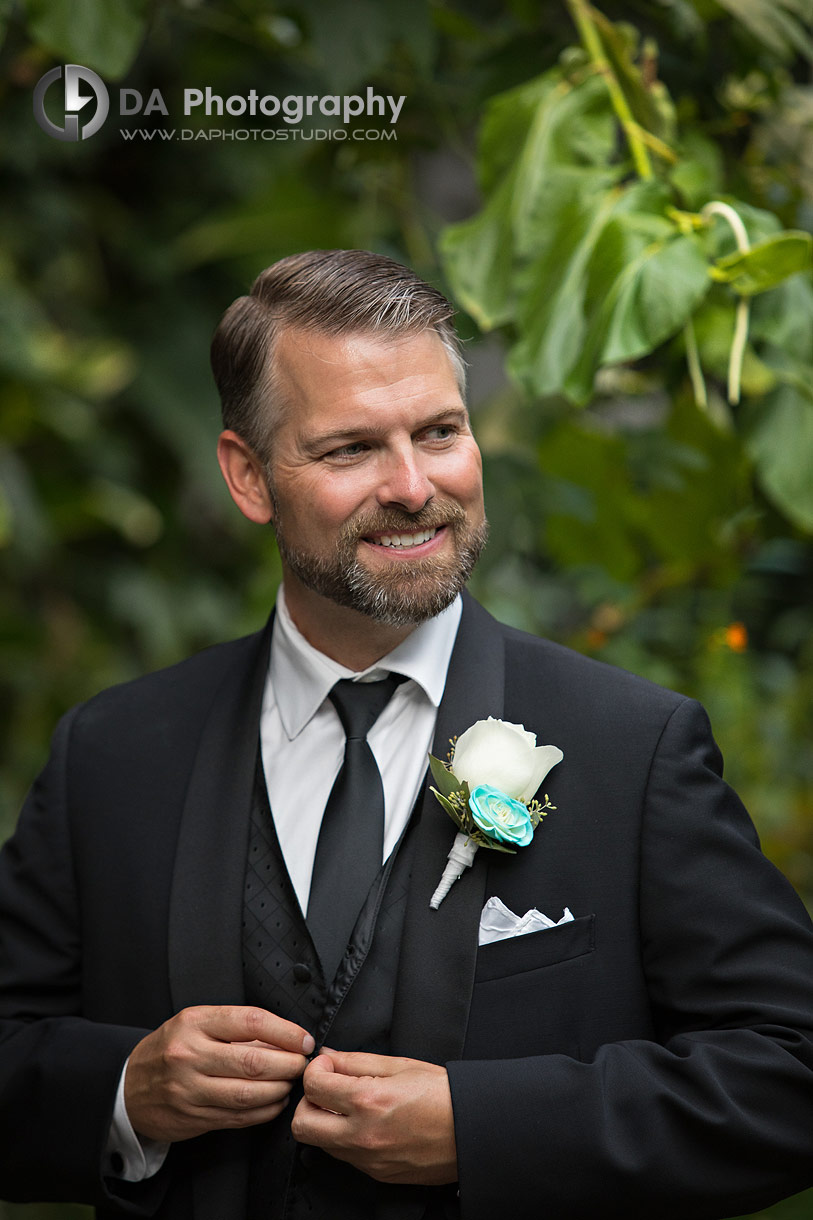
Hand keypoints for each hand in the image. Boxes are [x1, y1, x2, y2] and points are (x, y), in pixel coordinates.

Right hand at [125, 1005, 314, 1141]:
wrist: (128, 1086)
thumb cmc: (169, 1048)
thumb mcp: (195, 1023)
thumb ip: (235, 1028)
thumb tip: (284, 1037)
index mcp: (195, 1023)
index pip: (251, 1022)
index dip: (285, 1032)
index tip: (304, 1039)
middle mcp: (190, 1055)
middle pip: (254, 1061)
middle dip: (288, 1064)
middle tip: (303, 1065)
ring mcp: (190, 1090)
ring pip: (248, 1093)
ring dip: (280, 1090)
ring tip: (291, 1083)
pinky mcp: (193, 1118)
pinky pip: (239, 1117)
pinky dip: (264, 1111)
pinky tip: (274, 1103)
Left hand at [291, 1050, 457, 1184]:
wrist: (474, 1131)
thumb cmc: (444, 1096)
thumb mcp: (401, 1065)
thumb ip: (357, 1061)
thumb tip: (330, 1057)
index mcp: (368, 1101)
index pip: (313, 1085)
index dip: (316, 1069)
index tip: (328, 1065)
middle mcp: (363, 1136)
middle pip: (302, 1125)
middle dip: (308, 1101)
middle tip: (327, 1088)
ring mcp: (368, 1160)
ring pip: (320, 1144)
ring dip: (325, 1122)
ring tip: (348, 1105)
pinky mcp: (377, 1175)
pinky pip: (345, 1156)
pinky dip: (345, 1139)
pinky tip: (366, 1123)